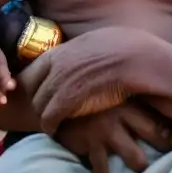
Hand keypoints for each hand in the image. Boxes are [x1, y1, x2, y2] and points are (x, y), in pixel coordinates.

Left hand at [20, 26, 159, 134]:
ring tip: (52, 123)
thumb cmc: (127, 49)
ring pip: (39, 104)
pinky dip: (50, 126)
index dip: (36, 83)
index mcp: (63, 48)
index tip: (41, 92)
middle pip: (33, 87)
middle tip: (46, 111)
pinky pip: (49, 117)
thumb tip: (83, 54)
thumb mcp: (98, 41)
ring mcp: (61, 80)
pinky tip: (56, 131)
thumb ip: (84, 50)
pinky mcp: (68, 99)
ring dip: (44, 115)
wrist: (138, 58)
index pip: (35, 67)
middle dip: (38, 100)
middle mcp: (57, 63)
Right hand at [55, 102, 171, 172]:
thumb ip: (129, 97)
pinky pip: (102, 171)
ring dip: (141, 167)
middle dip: (165, 148)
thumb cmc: (90, 96)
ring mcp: (106, 131)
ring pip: (136, 157)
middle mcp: (122, 115)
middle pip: (155, 135)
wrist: (56, 98)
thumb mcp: (110, 91)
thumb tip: (157, 102)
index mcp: (130, 100)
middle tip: (170, 156)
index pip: (159, 115)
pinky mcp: (90, 144)